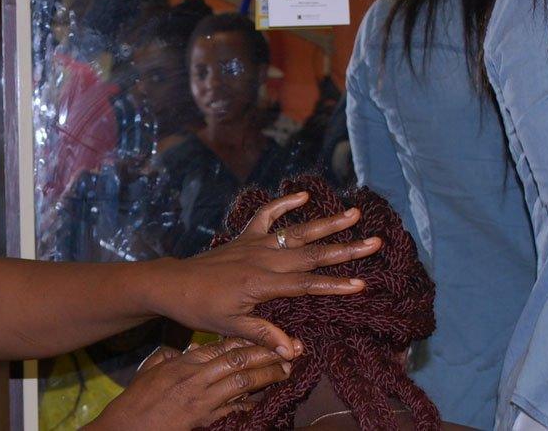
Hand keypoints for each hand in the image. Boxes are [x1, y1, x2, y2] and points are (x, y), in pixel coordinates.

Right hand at [86, 339, 289, 430]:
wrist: (127, 428)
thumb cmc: (135, 400)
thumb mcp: (150, 369)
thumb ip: (169, 356)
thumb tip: (186, 350)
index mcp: (183, 362)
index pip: (221, 345)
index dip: (246, 340)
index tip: (265, 336)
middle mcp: (196, 378)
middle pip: (237, 360)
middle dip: (265, 353)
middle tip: (290, 349)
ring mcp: (202, 401)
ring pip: (241, 383)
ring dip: (267, 376)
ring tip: (286, 370)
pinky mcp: (205, 420)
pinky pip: (234, 409)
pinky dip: (252, 404)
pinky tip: (267, 399)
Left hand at [145, 192, 380, 358]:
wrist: (173, 285)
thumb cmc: (201, 309)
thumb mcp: (230, 328)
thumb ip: (264, 335)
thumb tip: (295, 352)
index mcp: (260, 283)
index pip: (305, 284)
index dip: (333, 285)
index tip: (361, 284)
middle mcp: (261, 258)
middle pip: (310, 254)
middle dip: (344, 249)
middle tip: (374, 242)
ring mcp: (254, 244)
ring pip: (296, 232)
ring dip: (326, 223)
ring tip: (353, 212)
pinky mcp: (245, 237)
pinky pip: (266, 216)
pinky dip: (283, 204)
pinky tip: (303, 195)